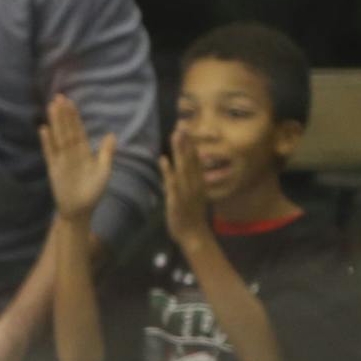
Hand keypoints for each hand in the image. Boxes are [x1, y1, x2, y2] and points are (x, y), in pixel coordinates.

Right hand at [38, 92, 116, 224]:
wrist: (80, 210)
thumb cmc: (94, 192)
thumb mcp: (104, 171)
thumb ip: (106, 152)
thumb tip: (111, 134)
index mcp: (84, 152)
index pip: (78, 130)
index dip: (74, 116)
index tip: (70, 102)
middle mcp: (72, 153)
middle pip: (67, 130)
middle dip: (63, 114)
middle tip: (58, 97)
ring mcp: (61, 160)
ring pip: (58, 137)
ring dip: (55, 122)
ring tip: (51, 107)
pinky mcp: (54, 169)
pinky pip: (50, 153)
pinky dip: (47, 142)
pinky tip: (44, 130)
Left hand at [161, 125, 213, 252]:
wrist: (194, 234)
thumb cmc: (191, 215)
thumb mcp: (194, 194)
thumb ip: (191, 180)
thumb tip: (187, 166)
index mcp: (198, 182)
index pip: (196, 159)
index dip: (191, 144)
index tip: (186, 128)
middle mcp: (194, 183)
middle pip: (190, 159)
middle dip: (186, 143)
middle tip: (180, 126)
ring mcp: (186, 191)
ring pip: (183, 167)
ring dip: (179, 151)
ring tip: (175, 136)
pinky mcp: (177, 200)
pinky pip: (172, 183)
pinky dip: (168, 171)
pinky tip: (163, 160)